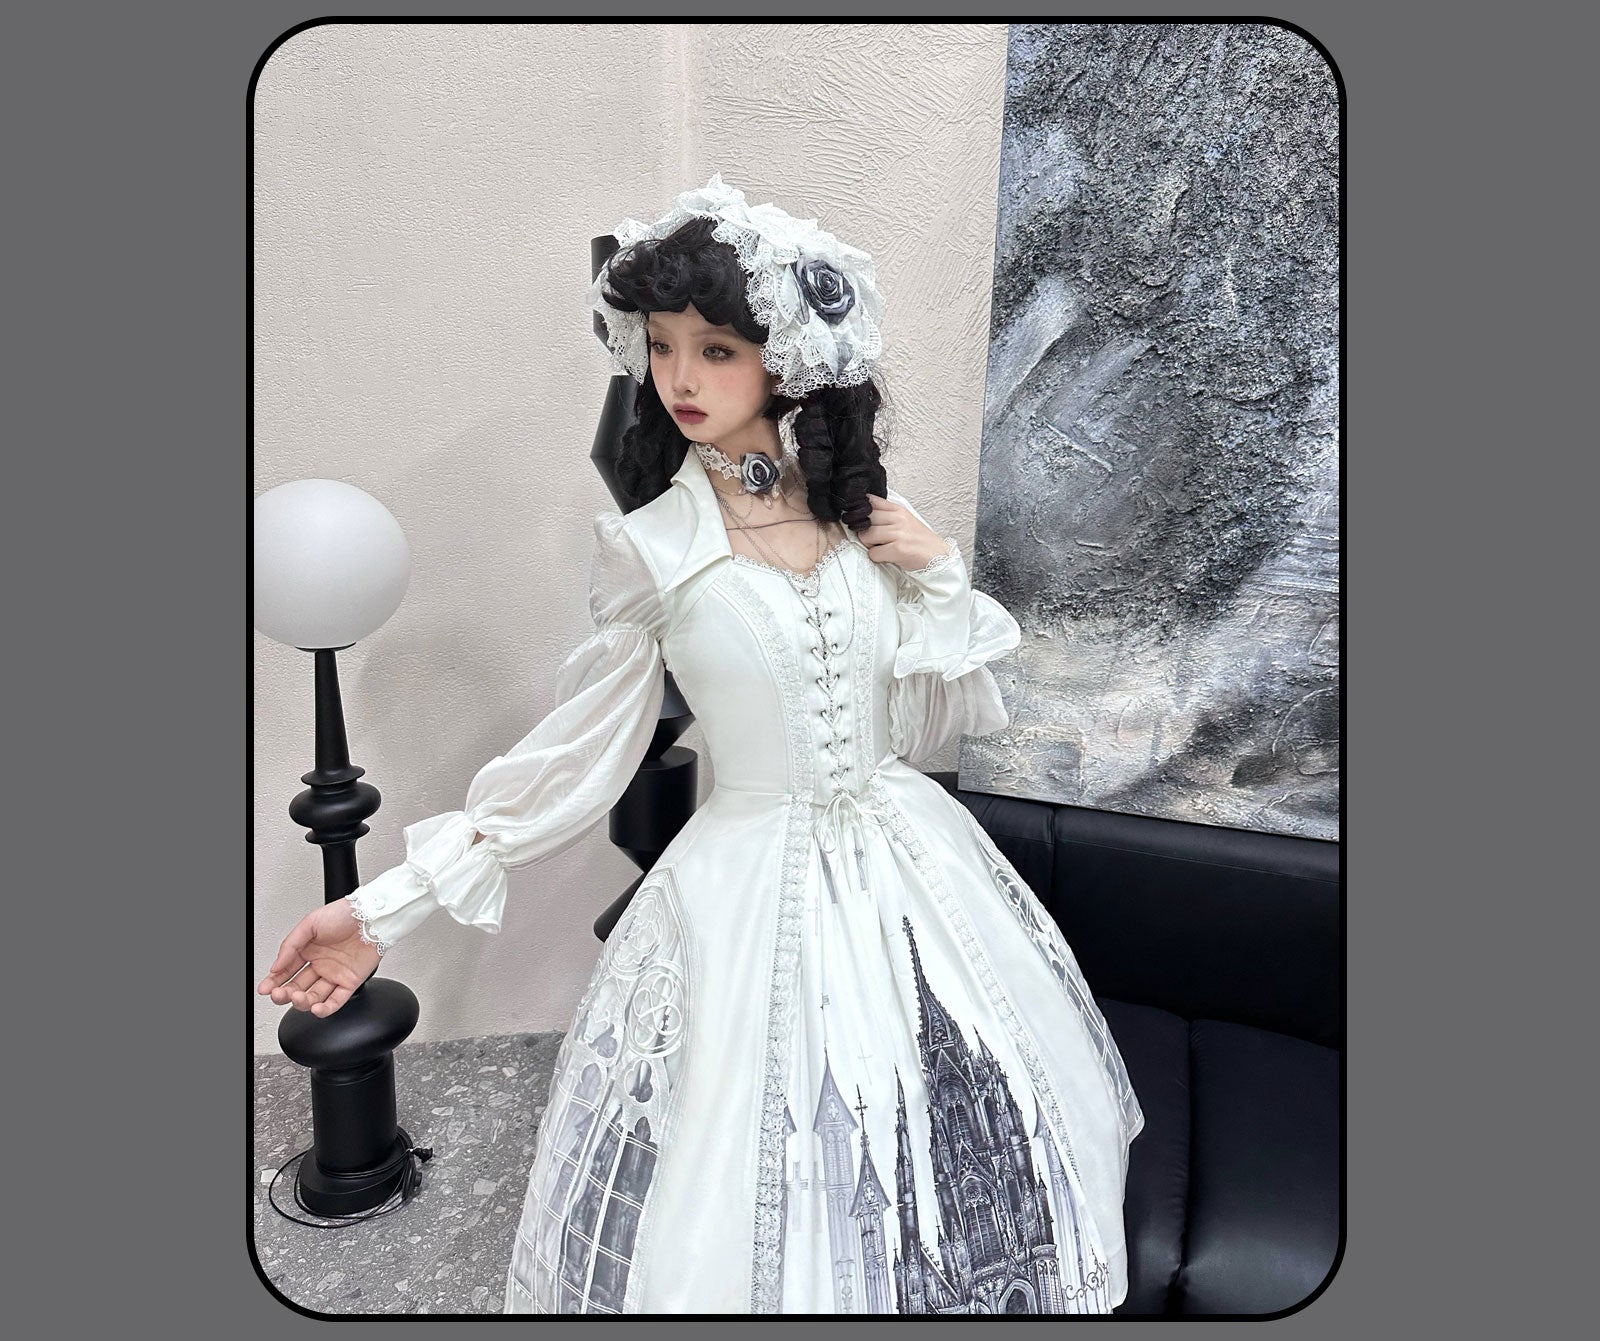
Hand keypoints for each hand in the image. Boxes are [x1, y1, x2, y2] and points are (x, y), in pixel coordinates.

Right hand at [256, 897, 381, 1017]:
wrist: (372, 915)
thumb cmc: (345, 914)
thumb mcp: (310, 923)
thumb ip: (290, 945)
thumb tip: (276, 967)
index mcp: (309, 951)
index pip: (286, 971)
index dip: (274, 981)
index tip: (265, 989)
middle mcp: (321, 964)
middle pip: (298, 987)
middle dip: (285, 994)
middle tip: (279, 994)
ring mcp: (335, 974)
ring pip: (314, 996)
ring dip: (303, 1002)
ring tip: (297, 998)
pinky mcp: (351, 982)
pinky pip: (336, 1001)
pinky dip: (325, 1008)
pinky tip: (316, 1008)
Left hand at [858, 494, 950, 571]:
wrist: (939, 557)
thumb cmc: (920, 542)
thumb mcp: (905, 521)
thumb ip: (886, 515)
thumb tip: (863, 514)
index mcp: (898, 510)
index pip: (870, 501)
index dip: (861, 512)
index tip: (862, 520)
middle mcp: (898, 518)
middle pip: (865, 520)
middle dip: (865, 532)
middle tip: (876, 540)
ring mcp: (898, 533)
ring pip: (866, 536)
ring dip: (871, 546)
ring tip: (883, 548)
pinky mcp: (898, 548)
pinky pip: (873, 553)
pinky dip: (878, 558)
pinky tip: (888, 556)